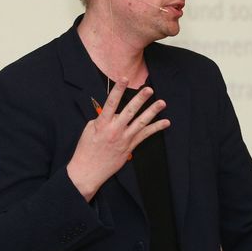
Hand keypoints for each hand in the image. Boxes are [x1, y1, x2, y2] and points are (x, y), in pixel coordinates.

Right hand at [67, 78, 169, 200]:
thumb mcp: (89, 130)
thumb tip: (114, 113)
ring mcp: (123, 139)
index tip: (124, 79)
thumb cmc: (86, 149)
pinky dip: (155, 128)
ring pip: (140, 123)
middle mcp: (114, 130)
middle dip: (140, 99)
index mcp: (102, 124)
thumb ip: (102, 119)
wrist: (87, 171)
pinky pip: (145, 136)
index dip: (118, 90)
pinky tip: (165, 122)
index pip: (110, 103)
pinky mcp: (130, 147)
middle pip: (129, 111)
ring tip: (162, 103)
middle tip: (149, 89)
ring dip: (152, 112)